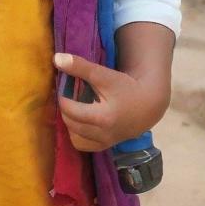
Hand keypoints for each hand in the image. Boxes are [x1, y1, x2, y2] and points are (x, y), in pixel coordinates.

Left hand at [53, 52, 169, 151]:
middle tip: (67, 96)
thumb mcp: (104, 75)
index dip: (62, 97)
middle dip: (65, 108)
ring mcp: (104, 142)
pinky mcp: (105, 146)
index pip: (70, 110)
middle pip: (70, 123)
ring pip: (74, 136)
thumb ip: (80, 67)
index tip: (63, 87)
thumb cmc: (126, 87)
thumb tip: (57, 59)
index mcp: (103, 117)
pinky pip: (82, 145)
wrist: (147, 104)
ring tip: (74, 107)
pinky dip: (77, 134)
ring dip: (70, 122)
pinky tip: (80, 121)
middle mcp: (103, 134)